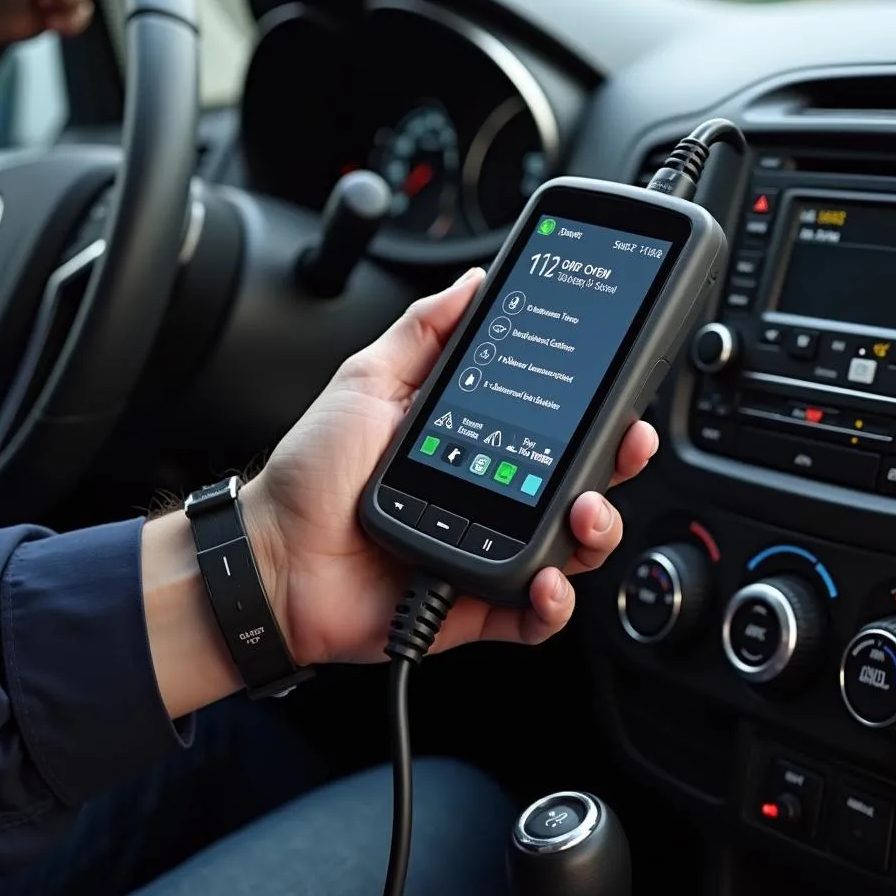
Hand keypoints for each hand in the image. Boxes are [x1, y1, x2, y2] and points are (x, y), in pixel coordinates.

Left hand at [246, 268, 658, 665]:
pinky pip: (532, 615)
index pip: (554, 427)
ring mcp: (487, 551)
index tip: (619, 395)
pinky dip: (552, 604)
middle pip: (579, 486)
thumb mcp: (367, 382)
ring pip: (571, 549)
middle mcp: (491, 497)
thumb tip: (473, 281)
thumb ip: (422, 331)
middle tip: (624, 447)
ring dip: (595, 532)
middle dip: (615, 468)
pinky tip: (546, 582)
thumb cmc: (312, 473)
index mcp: (476, 444)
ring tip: (584, 513)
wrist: (271, 555)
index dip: (595, 414)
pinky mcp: (476, 604)